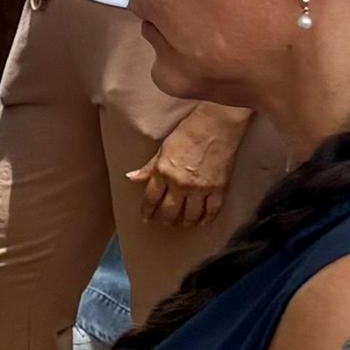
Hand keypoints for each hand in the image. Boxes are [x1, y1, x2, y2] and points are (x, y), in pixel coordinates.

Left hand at [129, 102, 249, 231]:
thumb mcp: (163, 148)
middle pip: (170, 211)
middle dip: (165, 220)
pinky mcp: (218, 189)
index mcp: (164, 172)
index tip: (146, 218)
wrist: (216, 125)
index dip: (147, 211)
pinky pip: (211, 211)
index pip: (151, 199)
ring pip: (190, 216)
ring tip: (182, 223)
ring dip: (184, 222)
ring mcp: (200, 189)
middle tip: (164, 222)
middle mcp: (180, 184)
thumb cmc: (188, 132)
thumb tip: (131, 177)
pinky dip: (206, 219)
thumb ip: (149, 167)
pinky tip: (201, 221)